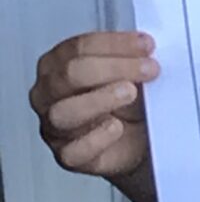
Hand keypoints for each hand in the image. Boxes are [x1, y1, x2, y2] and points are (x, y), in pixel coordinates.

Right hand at [29, 30, 159, 183]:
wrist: (138, 140)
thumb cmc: (127, 103)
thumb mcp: (130, 74)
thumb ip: (133, 59)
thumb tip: (147, 51)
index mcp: (58, 65)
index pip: (78, 48)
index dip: (114, 45)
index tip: (146, 46)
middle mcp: (49, 94)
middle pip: (69, 74)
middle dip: (113, 68)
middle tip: (148, 69)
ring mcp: (54, 127)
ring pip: (63, 112)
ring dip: (100, 99)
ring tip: (130, 93)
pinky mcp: (67, 156)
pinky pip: (73, 151)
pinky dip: (96, 139)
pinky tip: (116, 128)